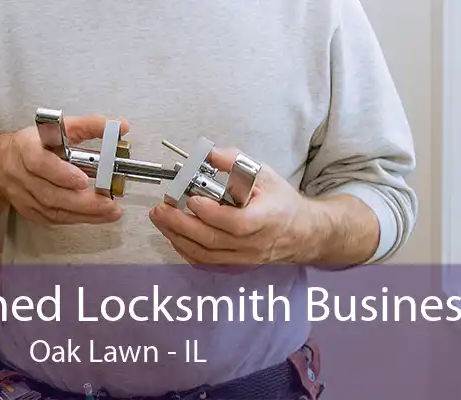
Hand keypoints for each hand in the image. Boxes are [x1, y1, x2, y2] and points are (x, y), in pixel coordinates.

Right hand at [0, 114, 129, 224]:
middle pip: (51, 194)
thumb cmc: (32, 144)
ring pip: (53, 211)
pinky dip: (76, 219)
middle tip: (109, 204)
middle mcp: (21, 175)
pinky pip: (53, 219)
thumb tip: (120, 126)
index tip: (83, 180)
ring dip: (84, 214)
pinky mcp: (28, 211)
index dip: (61, 174)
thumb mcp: (59, 127)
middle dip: (83, 202)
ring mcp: (23, 196)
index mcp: (25, 149)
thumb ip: (90, 125)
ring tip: (109, 211)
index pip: (39, 163)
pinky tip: (95, 216)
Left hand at [149, 148, 322, 271]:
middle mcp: (253, 243)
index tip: (192, 198)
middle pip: (212, 240)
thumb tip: (208, 154)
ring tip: (160, 218)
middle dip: (180, 224)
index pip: (236, 223)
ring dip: (177, 237)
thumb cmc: (281, 202)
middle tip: (161, 208)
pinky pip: (204, 261)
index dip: (211, 213)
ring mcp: (243, 257)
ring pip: (204, 254)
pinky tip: (173, 234)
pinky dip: (185, 249)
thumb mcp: (264, 174)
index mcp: (266, 219)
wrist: (300, 232)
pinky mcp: (234, 263)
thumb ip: (235, 162)